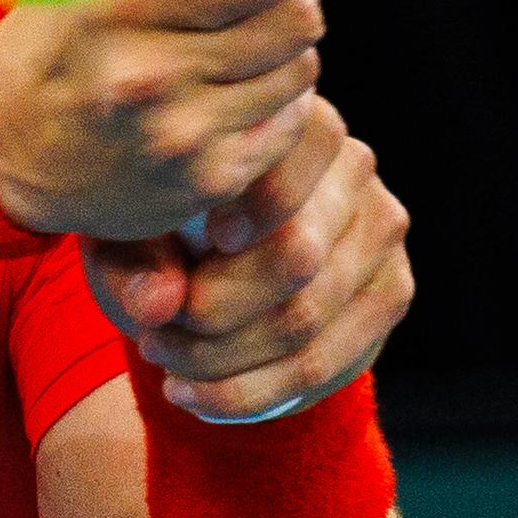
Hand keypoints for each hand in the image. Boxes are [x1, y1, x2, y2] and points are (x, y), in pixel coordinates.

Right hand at [0, 0, 327, 242]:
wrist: (2, 148)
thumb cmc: (55, 32)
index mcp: (116, 4)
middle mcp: (149, 76)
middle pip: (298, 17)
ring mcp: (181, 137)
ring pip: (302, 69)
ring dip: (278, 51)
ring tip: (228, 47)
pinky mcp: (205, 181)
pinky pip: (291, 124)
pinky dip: (271, 103)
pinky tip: (224, 93)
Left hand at [84, 95, 414, 418]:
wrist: (206, 266)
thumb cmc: (158, 229)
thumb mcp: (125, 235)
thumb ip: (131, 263)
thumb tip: (158, 307)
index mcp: (289, 120)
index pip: (290, 160)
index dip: (260, 203)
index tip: (212, 239)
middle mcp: (352, 163)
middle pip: (297, 254)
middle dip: (214, 311)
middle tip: (151, 337)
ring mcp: (381, 228)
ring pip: (306, 317)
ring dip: (224, 360)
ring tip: (163, 364)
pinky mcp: (391, 290)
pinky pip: (328, 362)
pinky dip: (254, 392)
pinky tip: (196, 397)